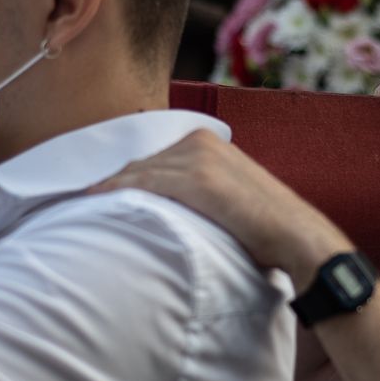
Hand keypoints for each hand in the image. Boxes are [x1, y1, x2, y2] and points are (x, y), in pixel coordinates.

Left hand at [92, 131, 349, 290]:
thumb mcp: (231, 197)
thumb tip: (174, 209)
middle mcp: (200, 142)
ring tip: (82, 202)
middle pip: (141, 162)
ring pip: (137, 172)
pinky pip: (143, 183)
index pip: (154, 157)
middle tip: (83, 197)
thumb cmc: (266, 230)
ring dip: (108, 187)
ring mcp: (197, 158)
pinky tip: (95, 200)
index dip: (127, 176)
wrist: (297, 239)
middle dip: (113, 181)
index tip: (102, 190)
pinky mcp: (195, 179)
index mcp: (209, 141)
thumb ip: (203, 192)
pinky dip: (116, 191)